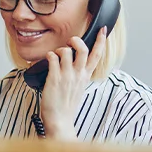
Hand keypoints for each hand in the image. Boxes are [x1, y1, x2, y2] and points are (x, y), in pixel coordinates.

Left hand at [40, 26, 107, 140]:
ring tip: (56, 56)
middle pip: (83, 50)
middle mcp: (78, 75)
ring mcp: (66, 76)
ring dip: (60, 49)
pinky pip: (52, 58)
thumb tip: (75, 62)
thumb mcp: (79, 88)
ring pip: (66, 52)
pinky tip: (48, 59)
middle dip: (77, 41)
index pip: (97, 56)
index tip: (103, 30)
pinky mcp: (54, 78)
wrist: (60, 121)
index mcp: (85, 76)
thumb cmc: (67, 106)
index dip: (101, 41)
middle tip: (71, 41)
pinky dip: (49, 55)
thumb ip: (80, 75)